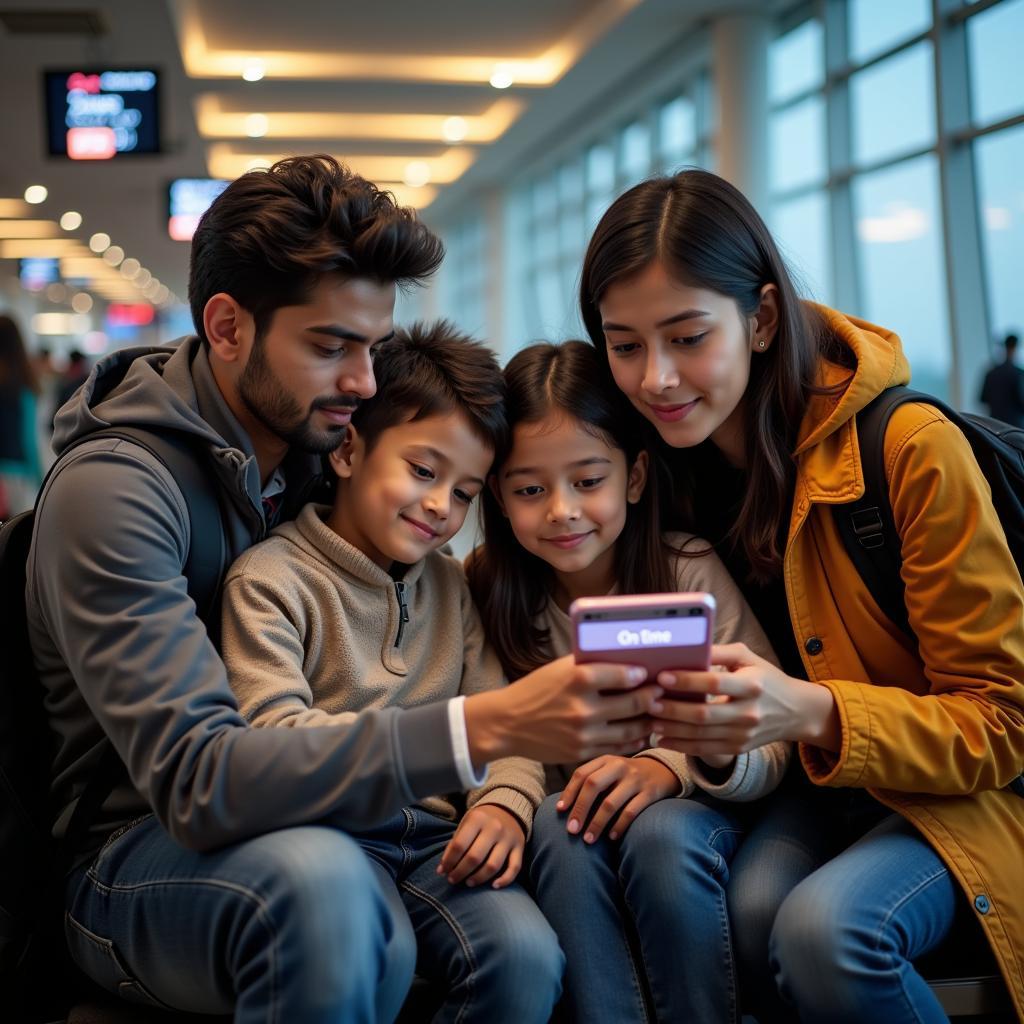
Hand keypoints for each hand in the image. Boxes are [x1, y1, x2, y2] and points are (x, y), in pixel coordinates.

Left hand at [437, 805, 525, 888]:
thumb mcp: (466, 824)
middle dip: (460, 872)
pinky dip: (505, 880)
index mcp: (477, 819)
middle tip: (452, 879)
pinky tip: (494, 886)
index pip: (459, 845)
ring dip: (478, 878)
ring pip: (493, 866)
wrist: (507, 809)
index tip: (442, 871)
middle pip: (475, 857)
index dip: (448, 862)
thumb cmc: (481, 821)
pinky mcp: (520, 847)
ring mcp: (508, 838)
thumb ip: (455, 844)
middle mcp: (494, 828)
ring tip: (468, 882)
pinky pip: (514, 868)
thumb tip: (442, 869)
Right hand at [464, 655, 663, 764]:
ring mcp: (584, 734)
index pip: (625, 674)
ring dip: (648, 720)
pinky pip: (617, 747)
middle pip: (634, 703)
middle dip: (653, 696)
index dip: (642, 674)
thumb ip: (589, 664)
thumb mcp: (559, 669)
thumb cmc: (535, 689)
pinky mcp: (582, 752)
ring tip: (657, 712)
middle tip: (662, 691)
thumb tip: (623, 659)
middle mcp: (584, 708)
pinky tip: (640, 732)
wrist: (507, 723)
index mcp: (579, 679)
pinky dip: (634, 740)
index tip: (649, 672)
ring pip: (631, 729)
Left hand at [557, 755, 680, 842]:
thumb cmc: (625, 776)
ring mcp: (635, 779)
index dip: (569, 792)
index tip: (560, 810)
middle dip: (580, 809)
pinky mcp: (650, 793)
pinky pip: (631, 812)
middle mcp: (619, 766)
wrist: (662, 770)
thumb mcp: (609, 770)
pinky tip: (611, 838)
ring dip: (597, 823)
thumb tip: (563, 807)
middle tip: (572, 830)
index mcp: (605, 760)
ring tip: (588, 840)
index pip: (582, 774)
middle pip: (593, 785)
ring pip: (611, 803)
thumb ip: (591, 781)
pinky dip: (619, 826)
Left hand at [650, 643, 839, 754]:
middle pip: (703, 714)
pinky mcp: (738, 748)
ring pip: (700, 734)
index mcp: (752, 685)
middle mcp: (749, 712)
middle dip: (672, 709)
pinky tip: (661, 739)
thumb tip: (688, 647)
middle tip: (648, 701)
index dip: (686, 680)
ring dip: (671, 729)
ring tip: (649, 720)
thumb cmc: (765, 678)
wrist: (795, 712)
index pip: (714, 682)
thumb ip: (719, 652)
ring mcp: (743, 734)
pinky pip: (704, 749)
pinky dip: (680, 745)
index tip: (662, 676)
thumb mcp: (748, 657)